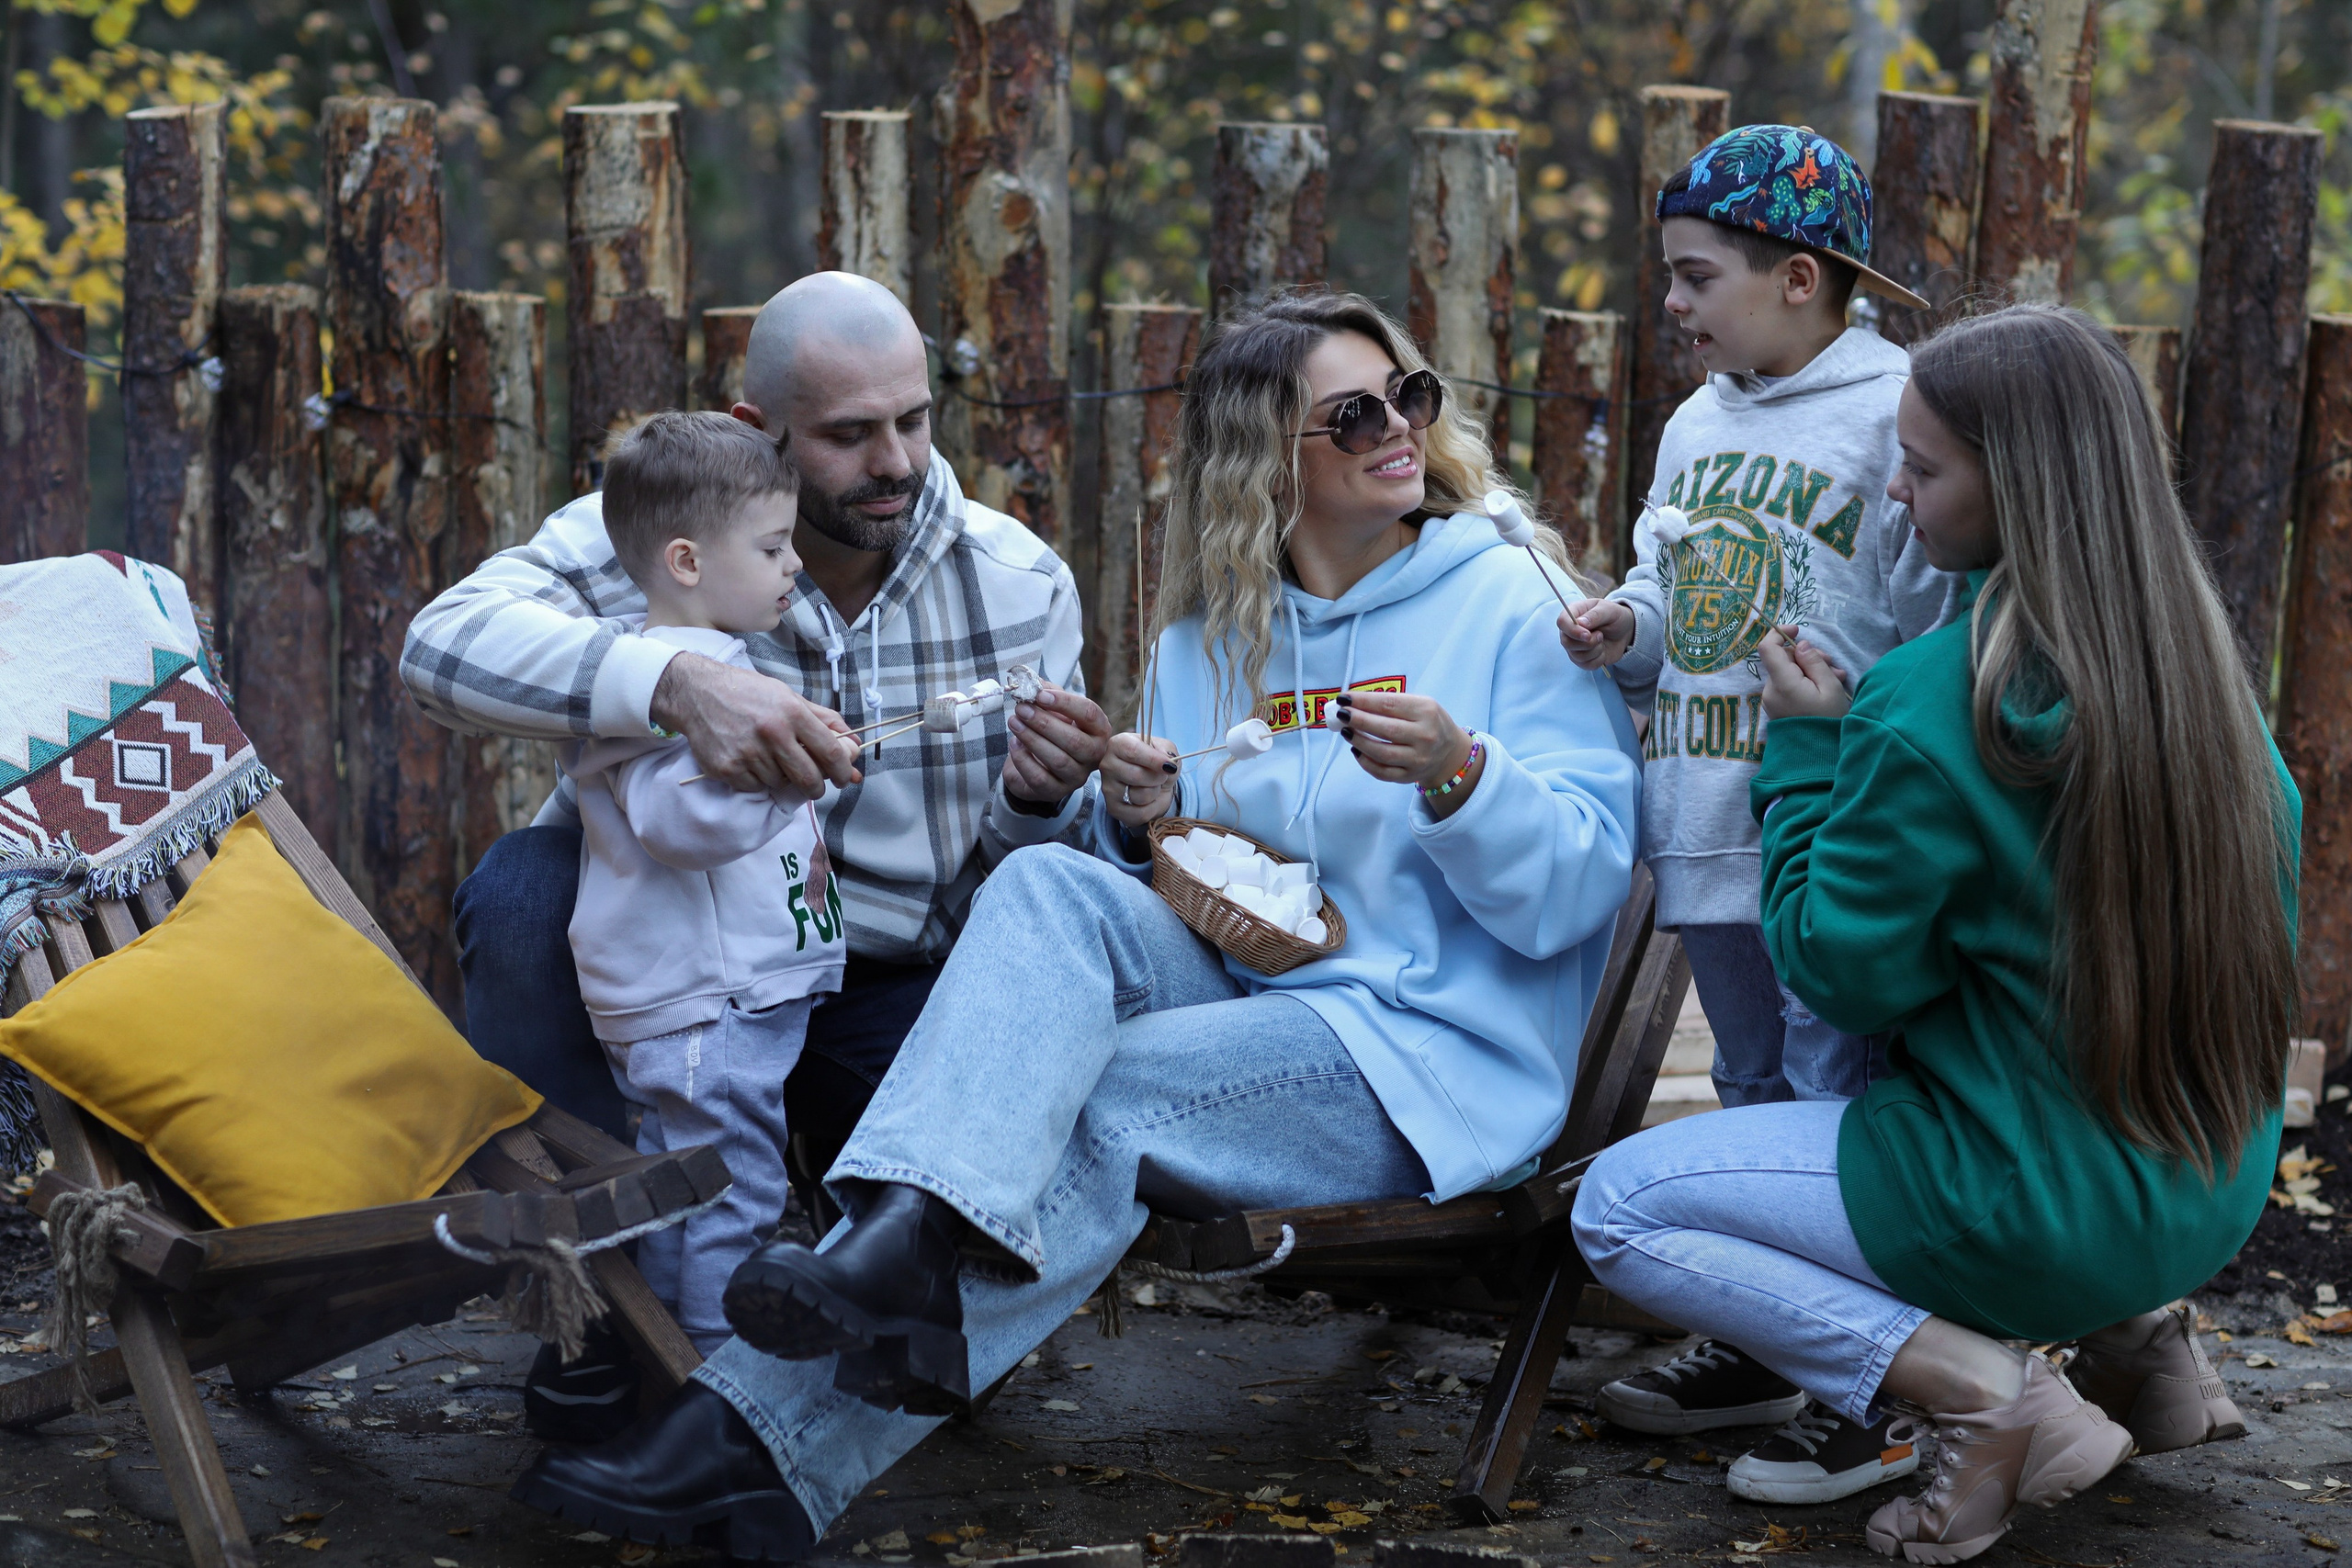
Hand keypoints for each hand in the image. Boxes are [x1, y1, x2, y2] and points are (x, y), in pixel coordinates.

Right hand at [651, 653, 861, 795]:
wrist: (696, 692)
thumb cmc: (746, 693)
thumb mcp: (787, 695)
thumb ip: (822, 719)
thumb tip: (854, 740)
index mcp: (791, 712)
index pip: (830, 751)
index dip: (843, 769)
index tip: (845, 777)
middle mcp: (771, 733)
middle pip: (809, 777)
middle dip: (817, 787)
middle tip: (816, 785)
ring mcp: (748, 752)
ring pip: (780, 783)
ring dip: (781, 777)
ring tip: (768, 757)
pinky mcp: (727, 768)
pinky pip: (755, 787)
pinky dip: (757, 780)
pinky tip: (749, 760)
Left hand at [1004, 684, 1111, 805]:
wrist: (1038, 765)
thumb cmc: (1052, 732)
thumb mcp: (1054, 709)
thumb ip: (1047, 694)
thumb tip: (1032, 682)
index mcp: (1098, 730)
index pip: (1089, 714)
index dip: (1065, 703)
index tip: (1041, 695)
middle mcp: (1094, 756)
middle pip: (1074, 740)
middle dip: (1044, 723)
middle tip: (1022, 709)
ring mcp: (1076, 776)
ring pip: (1057, 759)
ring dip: (1032, 738)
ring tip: (1014, 722)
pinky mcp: (1056, 791)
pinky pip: (1039, 777)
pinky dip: (1023, 759)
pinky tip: (1014, 744)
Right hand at [1101, 731, 1179, 828]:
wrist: (1157, 786)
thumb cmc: (1158, 764)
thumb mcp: (1166, 749)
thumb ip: (1167, 750)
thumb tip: (1167, 762)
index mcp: (1118, 744)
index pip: (1133, 751)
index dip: (1153, 760)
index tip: (1169, 766)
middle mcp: (1108, 764)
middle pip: (1137, 775)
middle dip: (1157, 778)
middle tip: (1160, 776)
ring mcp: (1108, 787)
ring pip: (1140, 795)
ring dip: (1154, 793)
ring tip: (1151, 787)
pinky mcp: (1113, 808)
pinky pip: (1140, 813)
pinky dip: (1151, 808)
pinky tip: (1147, 800)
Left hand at [1337, 691, 1481, 815]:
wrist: (1450, 753)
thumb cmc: (1428, 722)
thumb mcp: (1419, 704)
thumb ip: (1389, 704)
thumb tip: (1352, 704)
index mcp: (1426, 711)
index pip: (1389, 704)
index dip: (1363, 701)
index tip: (1343, 698)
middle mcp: (1425, 736)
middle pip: (1385, 729)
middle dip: (1358, 720)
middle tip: (1341, 714)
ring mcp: (1418, 759)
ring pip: (1382, 753)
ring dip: (1359, 741)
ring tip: (1346, 731)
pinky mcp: (1409, 776)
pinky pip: (1382, 772)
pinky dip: (1365, 762)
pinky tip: (1356, 750)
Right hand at [1559, 598, 1634, 667]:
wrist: (1625, 631)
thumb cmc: (1615, 617)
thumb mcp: (1609, 610)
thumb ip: (1595, 615)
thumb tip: (1580, 623)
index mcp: (1574, 613)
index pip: (1562, 622)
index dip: (1573, 631)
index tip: (1588, 635)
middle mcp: (1570, 631)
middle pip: (1566, 642)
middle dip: (1587, 643)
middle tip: (1601, 636)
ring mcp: (1575, 646)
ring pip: (1576, 656)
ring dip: (1595, 651)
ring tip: (1602, 641)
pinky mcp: (1582, 659)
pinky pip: (1586, 665)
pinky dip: (1598, 659)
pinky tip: (1602, 650)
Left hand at [1758, 627, 1851, 719]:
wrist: (1818, 755)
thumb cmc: (1828, 721)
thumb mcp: (1829, 687)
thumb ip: (1814, 662)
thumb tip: (1801, 646)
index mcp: (1782, 683)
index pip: (1767, 648)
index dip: (1779, 633)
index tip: (1797, 630)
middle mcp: (1771, 690)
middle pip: (1784, 659)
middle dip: (1808, 656)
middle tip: (1832, 664)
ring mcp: (1772, 700)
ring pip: (1789, 671)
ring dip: (1812, 669)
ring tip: (1837, 678)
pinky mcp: (1777, 707)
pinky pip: (1789, 685)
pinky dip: (1806, 681)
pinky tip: (1827, 686)